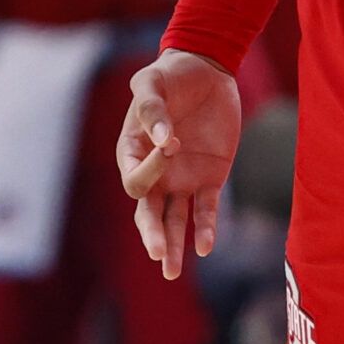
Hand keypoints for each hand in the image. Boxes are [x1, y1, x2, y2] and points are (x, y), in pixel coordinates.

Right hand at [118, 49, 242, 279]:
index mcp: (133, 153)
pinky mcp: (210, 178)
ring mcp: (182, 178)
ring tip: (171, 272)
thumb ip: (151, 108)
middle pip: (148, 213)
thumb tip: (163, 140)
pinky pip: (205, 210)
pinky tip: (206, 246)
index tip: (173, 142)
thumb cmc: (170, 75)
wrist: (207, 70)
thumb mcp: (152, 81)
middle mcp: (156, 172)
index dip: (151, 170)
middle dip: (152, 234)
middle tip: (158, 254)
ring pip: (174, 220)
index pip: (135, 179)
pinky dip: (206, 228)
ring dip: (174, 244)